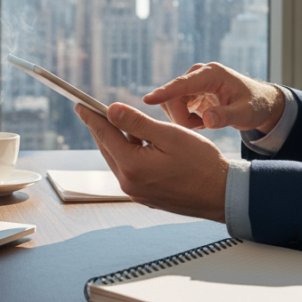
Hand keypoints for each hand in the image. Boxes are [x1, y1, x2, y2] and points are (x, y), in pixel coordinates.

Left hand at [74, 103, 228, 220]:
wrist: (222, 194)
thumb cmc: (201, 163)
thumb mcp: (169, 135)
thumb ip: (137, 122)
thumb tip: (111, 110)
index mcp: (132, 167)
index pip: (104, 135)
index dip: (92, 117)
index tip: (80, 105)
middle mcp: (129, 183)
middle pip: (108, 148)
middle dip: (103, 127)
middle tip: (96, 110)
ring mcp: (137, 192)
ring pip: (119, 159)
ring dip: (119, 141)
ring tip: (123, 124)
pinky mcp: (146, 196)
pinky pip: (130, 170)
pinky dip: (130, 154)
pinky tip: (140, 144)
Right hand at [142, 63, 284, 133]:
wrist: (259, 102)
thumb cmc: (255, 106)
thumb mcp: (246, 114)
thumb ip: (226, 116)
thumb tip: (206, 119)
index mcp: (212, 74)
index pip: (182, 84)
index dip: (165, 93)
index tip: (147, 100)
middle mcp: (198, 74)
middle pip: (173, 97)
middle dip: (180, 117)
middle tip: (201, 127)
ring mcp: (192, 83)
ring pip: (171, 103)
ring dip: (182, 118)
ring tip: (205, 123)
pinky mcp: (189, 92)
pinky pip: (175, 107)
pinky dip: (185, 118)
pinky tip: (202, 121)